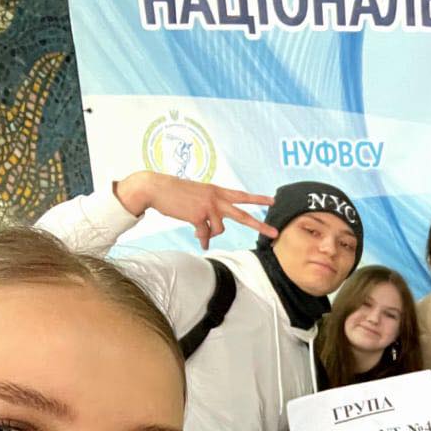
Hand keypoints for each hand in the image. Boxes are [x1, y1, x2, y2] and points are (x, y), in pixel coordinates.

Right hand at [113, 170, 275, 249]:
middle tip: (275, 233)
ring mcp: (208, 207)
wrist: (155, 188)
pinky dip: (203, 239)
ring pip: (220, 229)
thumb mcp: (197, 197)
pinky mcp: (198, 216)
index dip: (257, 199)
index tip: (272, 201)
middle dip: (260, 225)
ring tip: (203, 233)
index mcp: (216, 191)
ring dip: (211, 233)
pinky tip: (201, 242)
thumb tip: (209, 233)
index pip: (241, 196)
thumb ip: (209, 210)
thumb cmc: (174, 193)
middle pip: (243, 215)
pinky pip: (205, 234)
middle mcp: (216, 198)